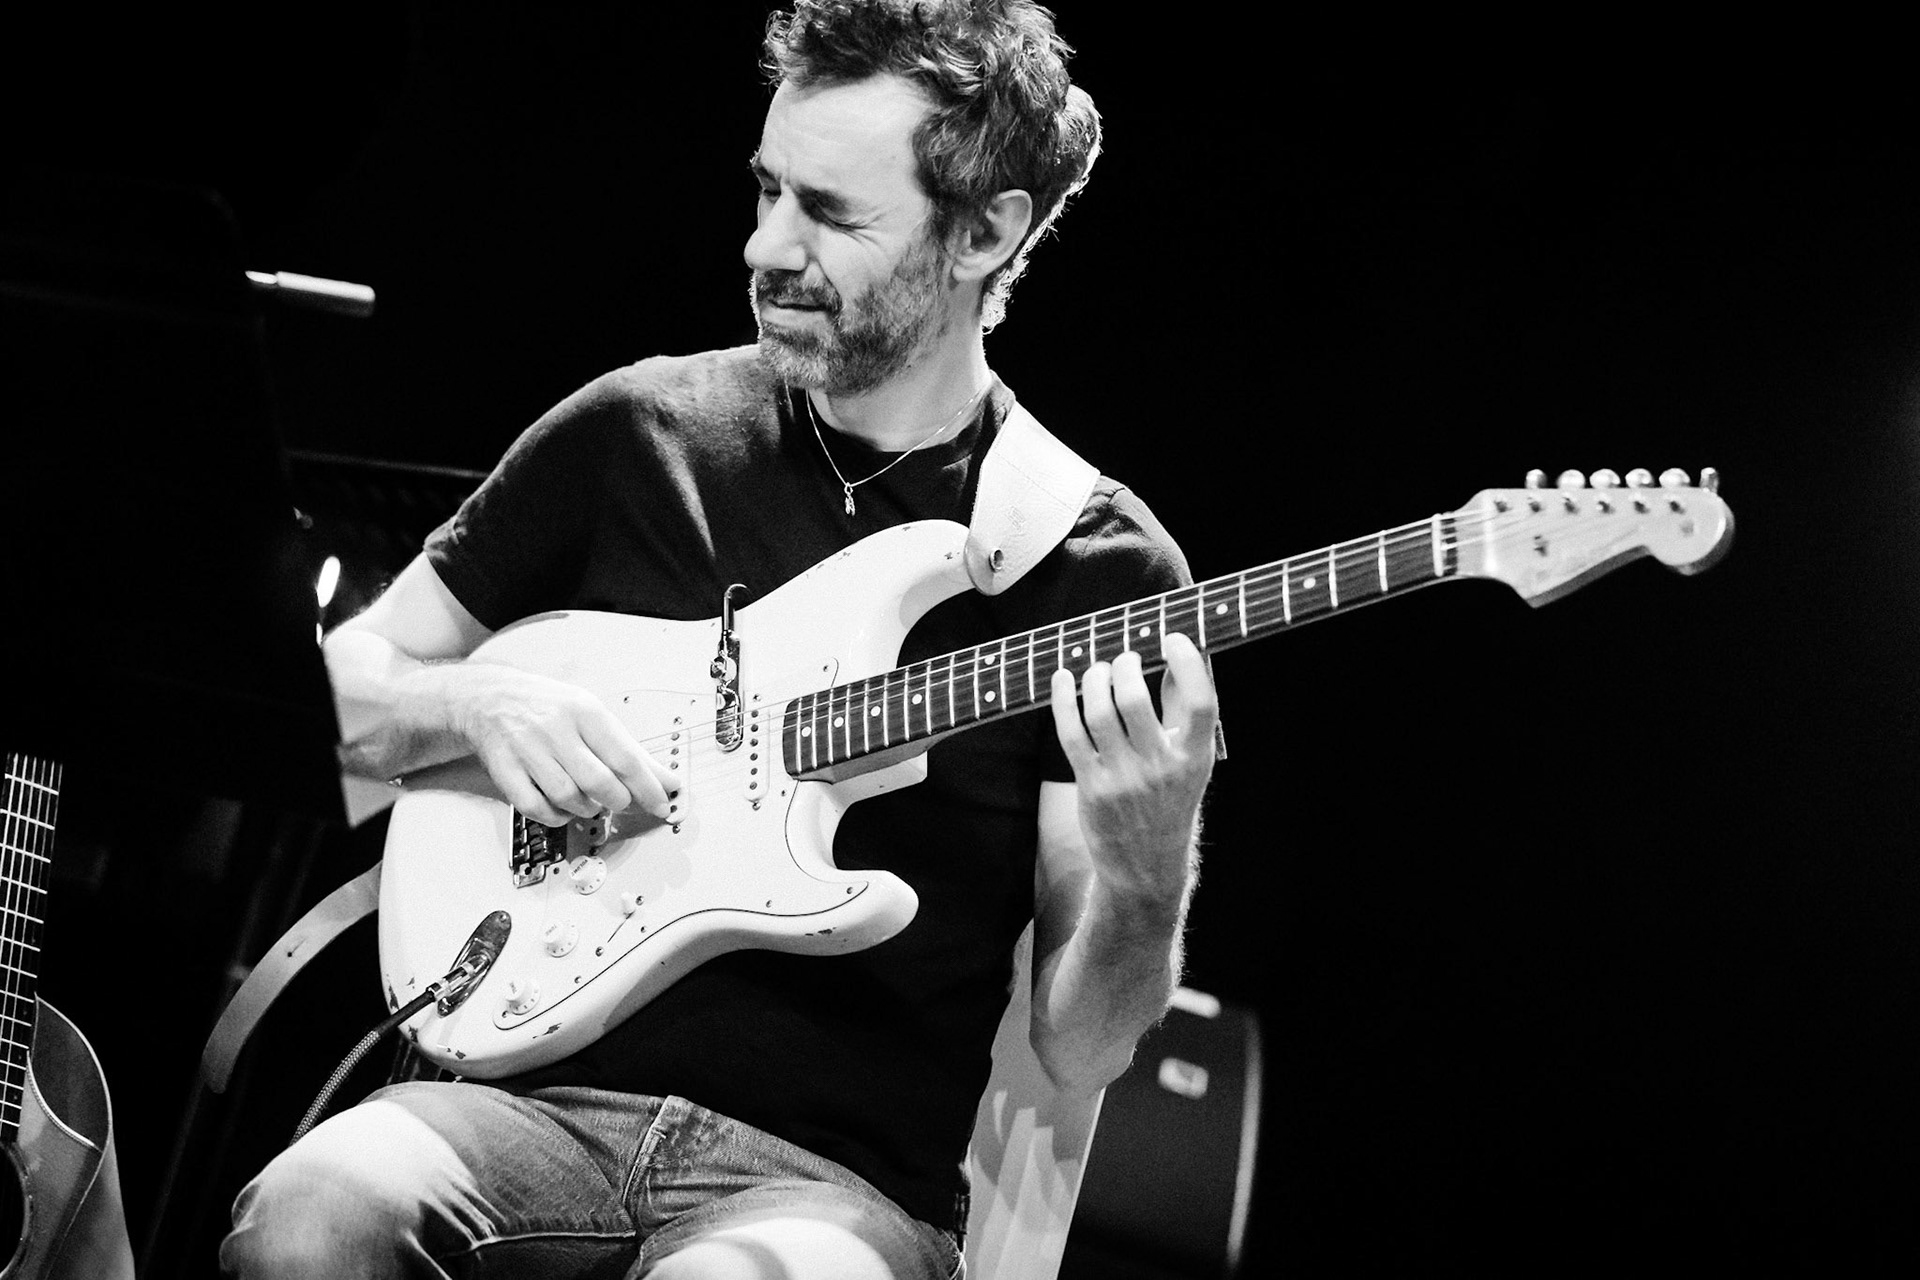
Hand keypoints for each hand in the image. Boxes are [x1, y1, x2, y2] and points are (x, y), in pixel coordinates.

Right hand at [450, 664, 676, 826]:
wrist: (490, 698)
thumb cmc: (551, 708)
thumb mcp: (592, 714)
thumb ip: (630, 749)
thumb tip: (667, 781)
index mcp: (584, 712)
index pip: (624, 757)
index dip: (647, 788)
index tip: (661, 805)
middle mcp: (555, 730)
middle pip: (598, 781)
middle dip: (618, 801)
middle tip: (620, 801)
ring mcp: (527, 751)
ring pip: (567, 797)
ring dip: (587, 809)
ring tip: (592, 802)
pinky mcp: (504, 771)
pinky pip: (535, 808)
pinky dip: (555, 817)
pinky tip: (563, 809)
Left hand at [1049, 630, 1217, 902]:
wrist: (1145, 866)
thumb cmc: (1170, 801)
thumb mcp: (1191, 762)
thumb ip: (1185, 713)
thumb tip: (1182, 656)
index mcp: (1195, 757)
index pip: (1201, 703)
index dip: (1187, 663)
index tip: (1171, 637)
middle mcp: (1161, 768)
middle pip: (1135, 699)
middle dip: (1124, 666)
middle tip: (1123, 659)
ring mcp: (1123, 779)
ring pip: (1099, 712)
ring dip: (1094, 679)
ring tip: (1098, 671)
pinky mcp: (1092, 786)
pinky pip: (1071, 733)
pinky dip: (1063, 700)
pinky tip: (1062, 680)